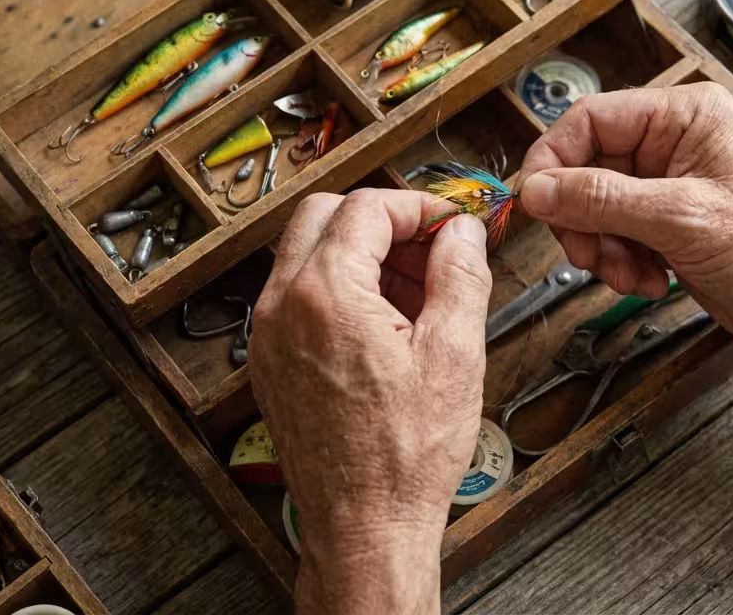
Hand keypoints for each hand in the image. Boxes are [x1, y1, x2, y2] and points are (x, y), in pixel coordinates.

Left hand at [248, 189, 491, 612]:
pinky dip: (339, 290)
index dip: (417, 205)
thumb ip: (460, 275)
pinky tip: (387, 326)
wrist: (365, 526)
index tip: (450, 224)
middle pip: (324, 216)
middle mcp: (283, 307)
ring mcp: (269, 336)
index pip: (366, 207)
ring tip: (417, 293)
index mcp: (325, 294)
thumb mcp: (455, 354)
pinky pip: (298, 297)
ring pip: (307, 254)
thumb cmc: (403, 456)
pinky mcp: (270, 363)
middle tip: (430, 249)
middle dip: (382, 221)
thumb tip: (463, 233)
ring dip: (361, 254)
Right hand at [517, 83, 732, 356]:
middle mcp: (675, 144)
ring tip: (631, 275)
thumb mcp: (680, 219)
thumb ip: (600, 200)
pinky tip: (650, 282)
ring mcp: (672, 186)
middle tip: (588, 253)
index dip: (554, 161)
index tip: (534, 202)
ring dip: (604, 248)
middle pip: (587, 169)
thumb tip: (537, 188)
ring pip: (597, 209)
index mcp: (684, 117)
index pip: (591, 120)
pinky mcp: (671, 224)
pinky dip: (622, 264)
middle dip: (583, 219)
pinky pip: (619, 236)